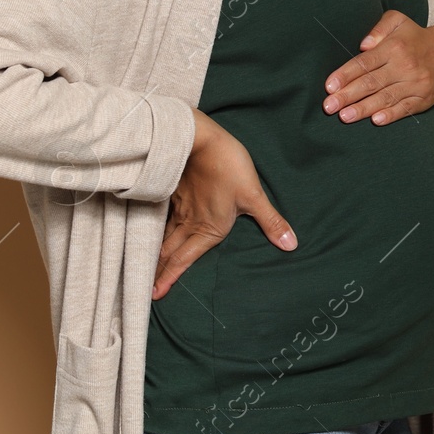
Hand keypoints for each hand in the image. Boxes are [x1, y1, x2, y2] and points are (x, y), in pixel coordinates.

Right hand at [152, 109, 296, 301]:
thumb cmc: (228, 166)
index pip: (184, 259)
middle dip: (156, 273)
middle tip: (144, 291)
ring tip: (143, 270)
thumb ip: (270, 222)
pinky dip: (152, 231)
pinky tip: (148, 234)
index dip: (169, 278)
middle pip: (168, 252)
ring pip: (161, 237)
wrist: (199, 137)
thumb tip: (290, 245)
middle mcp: (189, 222)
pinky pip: (158, 218)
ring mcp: (177, 207)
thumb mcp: (254, 195)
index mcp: (208, 228)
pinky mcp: (171, 192)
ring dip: (153, 255)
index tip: (155, 296)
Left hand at [322, 10, 433, 124]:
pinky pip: (406, 109)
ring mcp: (416, 84)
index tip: (329, 86)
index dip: (346, 75)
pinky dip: (391, 115)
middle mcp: (405, 66)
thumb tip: (363, 44)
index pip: (365, 62)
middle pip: (372, 82)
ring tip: (345, 116)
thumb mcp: (397, 21)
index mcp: (394, 47)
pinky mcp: (424, 99)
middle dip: (348, 95)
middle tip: (328, 106)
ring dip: (364, 108)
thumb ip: (379, 27)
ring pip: (386, 97)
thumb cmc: (412, 38)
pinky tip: (375, 120)